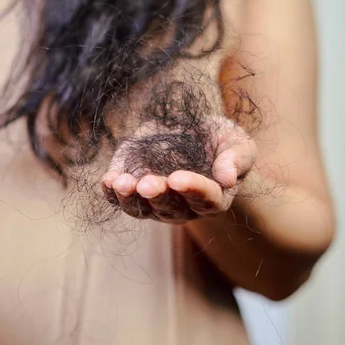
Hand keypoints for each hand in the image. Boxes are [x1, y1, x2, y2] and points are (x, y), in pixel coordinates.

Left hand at [102, 120, 256, 221]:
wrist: (192, 135)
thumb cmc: (220, 142)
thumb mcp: (236, 143)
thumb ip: (236, 159)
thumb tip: (228, 178)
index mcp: (213, 198)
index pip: (204, 199)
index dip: (192, 189)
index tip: (177, 178)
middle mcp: (183, 208)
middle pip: (169, 207)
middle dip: (157, 195)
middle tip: (148, 183)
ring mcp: (155, 204)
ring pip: (140, 209)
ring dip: (129, 198)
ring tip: (122, 183)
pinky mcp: (133, 193)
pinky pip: (118, 199)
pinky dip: (111, 192)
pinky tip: (107, 181)